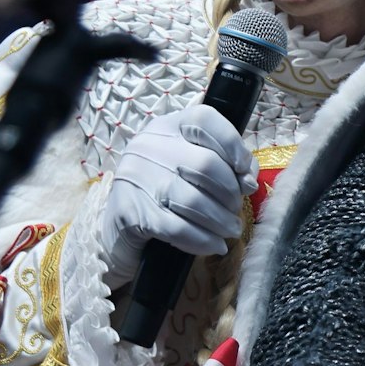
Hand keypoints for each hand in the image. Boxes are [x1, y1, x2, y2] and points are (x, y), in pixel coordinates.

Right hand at [100, 103, 255, 286]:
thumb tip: (249, 181)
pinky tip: (216, 245)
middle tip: (235, 210)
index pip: (204, 120)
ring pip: (193, 200)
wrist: (115, 231)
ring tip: (231, 229)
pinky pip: (177, 228)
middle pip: (206, 164)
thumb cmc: (163, 192)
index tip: (245, 173)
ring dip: (221, 220)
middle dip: (230, 192)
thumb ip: (224, 164)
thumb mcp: (191, 168)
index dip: (232, 144)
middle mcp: (148, 146)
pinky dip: (203, 240)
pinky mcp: (130, 213)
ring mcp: (136, 179)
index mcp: (167, 127)